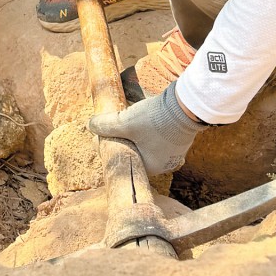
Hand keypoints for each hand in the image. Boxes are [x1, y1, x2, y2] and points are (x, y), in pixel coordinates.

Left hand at [88, 83, 207, 174]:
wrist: (185, 108)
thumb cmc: (155, 120)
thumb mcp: (125, 122)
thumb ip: (106, 125)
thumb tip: (90, 125)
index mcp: (151, 167)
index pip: (125, 160)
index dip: (111, 148)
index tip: (102, 137)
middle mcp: (164, 165)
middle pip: (136, 154)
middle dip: (123, 142)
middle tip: (112, 128)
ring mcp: (173, 154)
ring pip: (147, 146)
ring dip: (136, 136)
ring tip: (127, 122)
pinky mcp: (179, 141)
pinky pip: (158, 140)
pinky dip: (149, 132)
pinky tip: (144, 121)